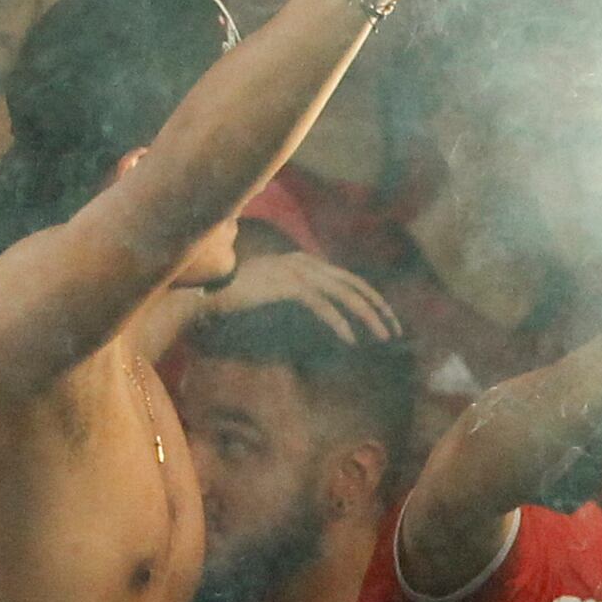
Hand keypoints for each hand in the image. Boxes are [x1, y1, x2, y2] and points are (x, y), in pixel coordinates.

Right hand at [206, 250, 400, 342]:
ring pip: (344, 294)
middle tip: (395, 331)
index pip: (348, 279)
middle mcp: (303, 262)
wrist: (206, 293)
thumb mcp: (272, 292)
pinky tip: (350, 340)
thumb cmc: (235, 297)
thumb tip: (322, 314)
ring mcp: (295, 271)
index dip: (371, 299)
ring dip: (367, 317)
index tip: (386, 319)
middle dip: (378, 308)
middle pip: (354, 284)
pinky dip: (339, 323)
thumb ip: (296, 296)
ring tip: (382, 337)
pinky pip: (322, 306)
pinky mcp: (287, 285)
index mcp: (302, 261)